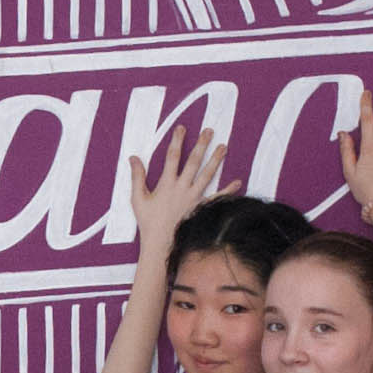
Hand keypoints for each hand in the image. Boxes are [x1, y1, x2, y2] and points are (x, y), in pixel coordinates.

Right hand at [124, 124, 231, 256]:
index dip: (177, 141)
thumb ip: (137, 177)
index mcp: (166, 184)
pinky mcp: (201, 209)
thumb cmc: (148, 222)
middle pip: (193, 162)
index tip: (182, 128)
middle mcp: (182, 188)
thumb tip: (133, 158)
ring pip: (207, 175)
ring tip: (224, 146)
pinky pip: (217, 198)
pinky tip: (238, 182)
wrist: (161, 244)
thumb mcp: (138, 199)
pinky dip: (228, 191)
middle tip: (209, 130)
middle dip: (201, 145)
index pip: (172, 157)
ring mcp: (194, 198)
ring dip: (216, 160)